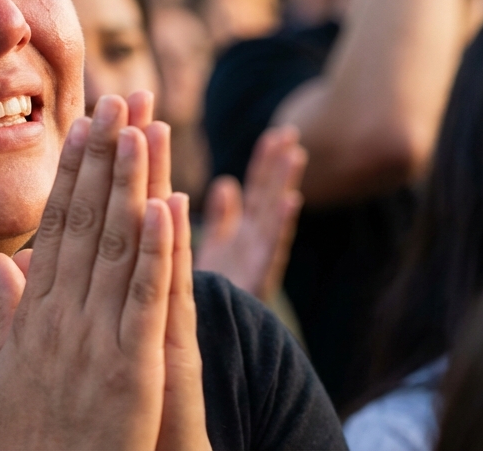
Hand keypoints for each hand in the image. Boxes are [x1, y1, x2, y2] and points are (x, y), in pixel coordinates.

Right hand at [0, 95, 173, 449]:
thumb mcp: (4, 368)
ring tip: (143, 129)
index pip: (55, 225)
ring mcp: (96, 339)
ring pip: (115, 247)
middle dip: (103, 158)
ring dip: (130, 184)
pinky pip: (145, 298)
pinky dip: (155, 251)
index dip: (71, 172)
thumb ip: (5, 310)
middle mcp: (61, 316)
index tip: (84, 125)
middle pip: (84, 221)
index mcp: (36, 312)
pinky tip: (166, 206)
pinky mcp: (132, 366)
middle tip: (118, 99)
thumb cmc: (36, 433)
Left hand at [195, 127, 306, 300]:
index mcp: (239, 241)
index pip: (254, 194)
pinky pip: (269, 254)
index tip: (278, 134)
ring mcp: (254, 268)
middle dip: (278, 168)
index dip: (266, 165)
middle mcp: (250, 252)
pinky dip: (281, 226)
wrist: (187, 349)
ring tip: (295, 152)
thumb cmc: (200, 303)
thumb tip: (228, 182)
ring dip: (283, 185)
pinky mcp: (254, 286)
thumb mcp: (210, 256)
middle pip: (267, 202)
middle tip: (289, 133)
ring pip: (271, 220)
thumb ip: (223, 221)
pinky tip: (292, 201)